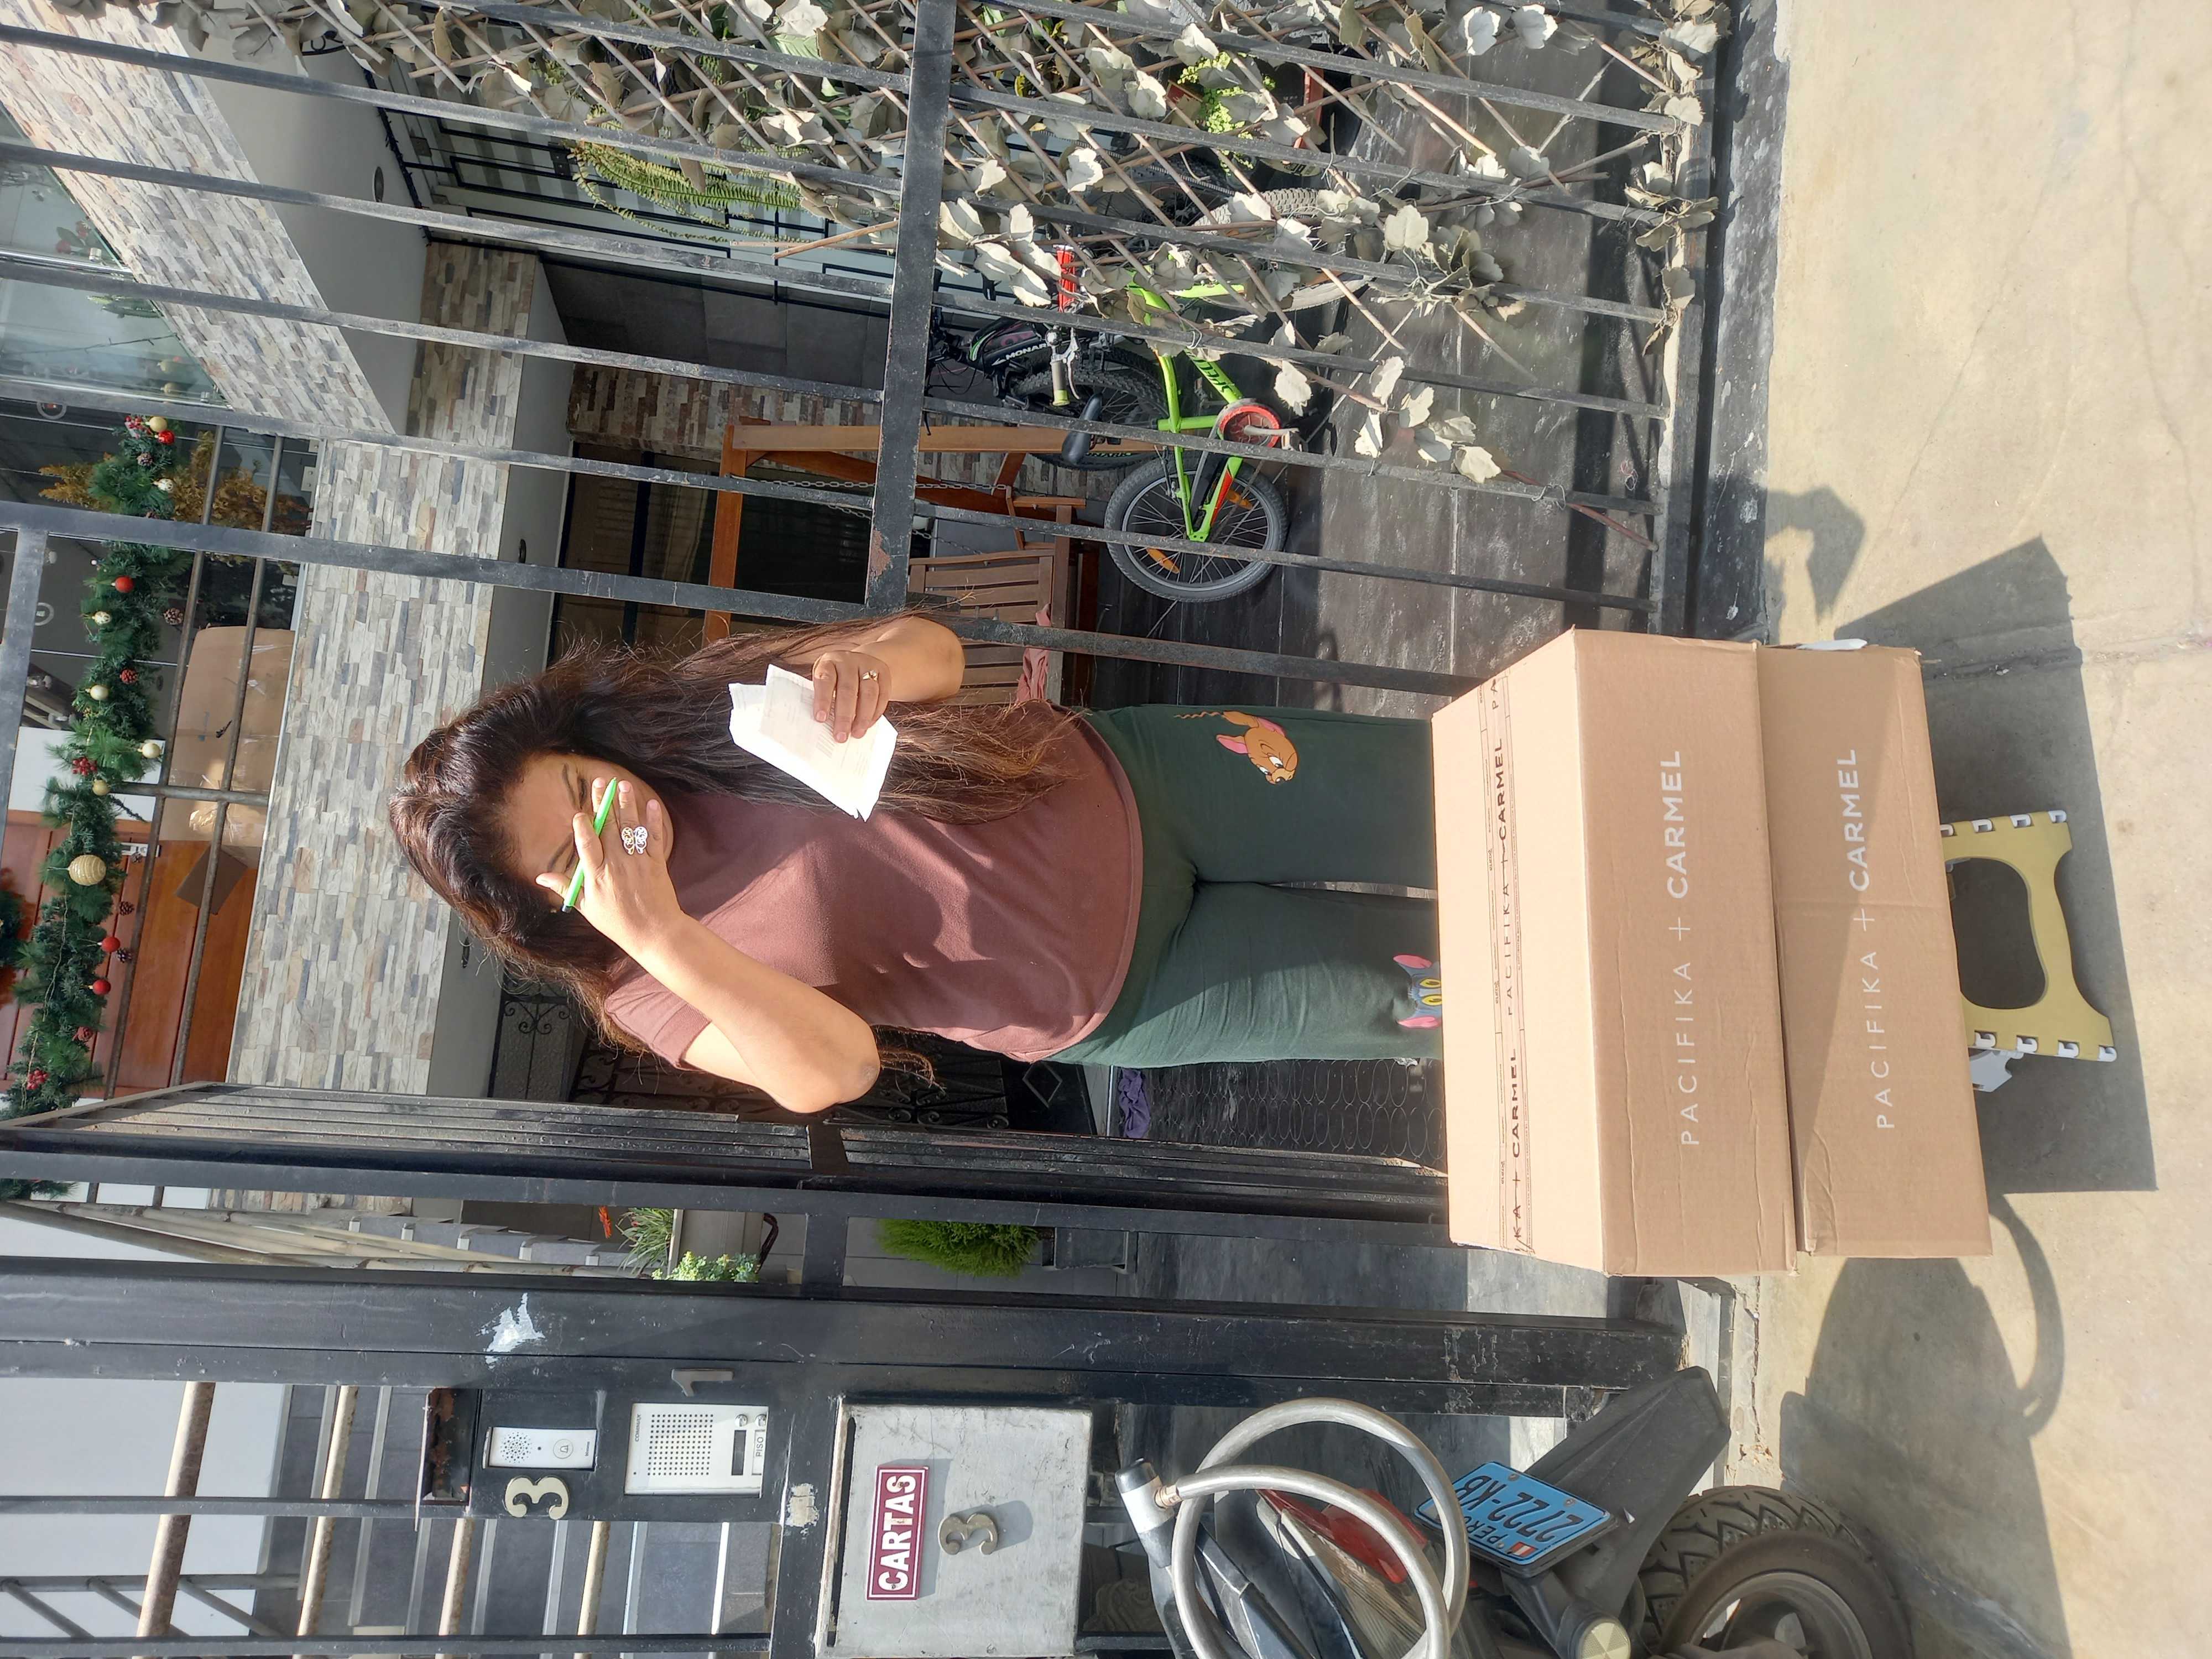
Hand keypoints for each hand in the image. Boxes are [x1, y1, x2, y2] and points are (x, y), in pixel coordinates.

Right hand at [534, 778, 681, 954]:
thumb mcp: (587, 907)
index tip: (580, 813)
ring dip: (626, 804)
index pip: (587, 845)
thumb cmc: (617, 921)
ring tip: (623, 785)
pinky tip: (650, 804)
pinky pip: (654, 837)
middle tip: (601, 783)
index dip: (583, 827)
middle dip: (604, 804)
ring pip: (630, 828)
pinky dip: (653, 820)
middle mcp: (617, 864)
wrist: (654, 932)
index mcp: (597, 875)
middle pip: (608, 828)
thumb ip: (566, 886)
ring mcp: (638, 861)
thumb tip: (540, 877)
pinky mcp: (656, 862)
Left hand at [810, 648, 892, 741]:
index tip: (821, 719)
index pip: (825, 680)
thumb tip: (825, 725)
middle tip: (841, 736)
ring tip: (857, 733)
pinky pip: (882, 695)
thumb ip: (825, 699)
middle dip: (844, 716)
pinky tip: (868, 725)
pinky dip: (875, 713)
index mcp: (828, 662)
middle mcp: (848, 661)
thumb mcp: (824, 682)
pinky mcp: (883, 673)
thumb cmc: (834, 678)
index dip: (823, 700)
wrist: (857, 663)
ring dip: (863, 717)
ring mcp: (867, 665)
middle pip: (848, 689)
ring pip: (868, 693)